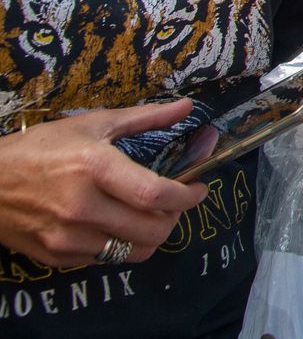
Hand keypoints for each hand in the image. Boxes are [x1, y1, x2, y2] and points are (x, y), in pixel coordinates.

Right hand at [0, 100, 208, 266]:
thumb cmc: (39, 148)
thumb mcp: (92, 124)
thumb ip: (145, 118)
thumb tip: (187, 108)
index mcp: (94, 168)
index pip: (155, 194)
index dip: (188, 195)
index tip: (199, 188)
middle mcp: (82, 207)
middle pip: (153, 229)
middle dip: (175, 216)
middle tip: (175, 201)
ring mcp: (68, 236)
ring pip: (136, 251)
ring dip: (152, 234)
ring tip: (148, 214)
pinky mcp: (58, 256)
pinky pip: (108, 259)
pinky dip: (122, 244)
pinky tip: (115, 223)